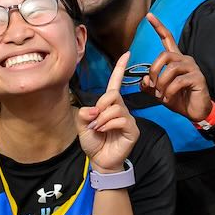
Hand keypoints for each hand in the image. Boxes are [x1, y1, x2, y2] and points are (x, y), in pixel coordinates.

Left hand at [78, 50, 140, 170]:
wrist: (100, 161)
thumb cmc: (94, 142)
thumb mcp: (82, 126)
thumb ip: (84, 114)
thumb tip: (93, 109)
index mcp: (110, 105)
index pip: (116, 83)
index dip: (120, 68)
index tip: (127, 53)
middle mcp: (121, 109)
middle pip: (113, 94)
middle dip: (100, 105)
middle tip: (94, 120)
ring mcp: (128, 119)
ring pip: (116, 108)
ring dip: (102, 118)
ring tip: (98, 128)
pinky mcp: (132, 130)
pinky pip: (121, 119)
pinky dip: (108, 124)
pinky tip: (104, 131)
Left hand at [144, 12, 214, 123]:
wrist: (196, 112)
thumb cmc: (179, 99)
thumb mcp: (159, 92)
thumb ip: (149, 85)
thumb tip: (143, 79)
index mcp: (175, 60)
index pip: (167, 38)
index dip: (158, 27)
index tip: (149, 15)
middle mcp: (184, 60)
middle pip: (164, 55)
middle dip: (154, 71)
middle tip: (152, 86)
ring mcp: (192, 68)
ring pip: (170, 68)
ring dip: (161, 84)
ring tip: (161, 95)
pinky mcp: (197, 78)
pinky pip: (178, 82)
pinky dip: (169, 92)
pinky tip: (168, 98)